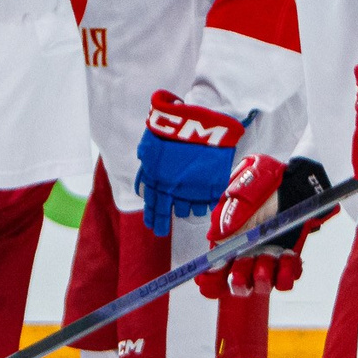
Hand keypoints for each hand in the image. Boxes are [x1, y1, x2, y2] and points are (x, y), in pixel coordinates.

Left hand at [134, 90, 244, 237]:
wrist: (200, 124)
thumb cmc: (172, 129)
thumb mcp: (150, 143)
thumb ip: (146, 158)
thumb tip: (144, 166)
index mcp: (156, 179)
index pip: (152, 203)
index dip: (151, 215)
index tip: (151, 225)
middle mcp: (173, 189)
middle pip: (168, 211)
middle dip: (163, 223)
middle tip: (161, 232)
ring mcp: (194, 189)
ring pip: (188, 210)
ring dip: (186, 210)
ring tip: (187, 210)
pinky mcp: (212, 187)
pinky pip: (207, 204)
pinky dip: (205, 205)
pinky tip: (203, 206)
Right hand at [200, 154, 331, 299]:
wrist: (296, 182)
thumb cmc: (266, 184)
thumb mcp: (244, 192)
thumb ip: (229, 214)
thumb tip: (214, 238)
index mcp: (228, 241)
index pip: (212, 272)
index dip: (210, 282)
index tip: (214, 281)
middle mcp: (245, 254)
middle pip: (236, 285)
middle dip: (239, 280)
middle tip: (246, 264)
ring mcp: (267, 259)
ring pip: (261, 286)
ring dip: (263, 278)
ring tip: (271, 257)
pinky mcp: (287, 261)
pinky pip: (286, 281)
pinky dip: (286, 274)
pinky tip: (288, 256)